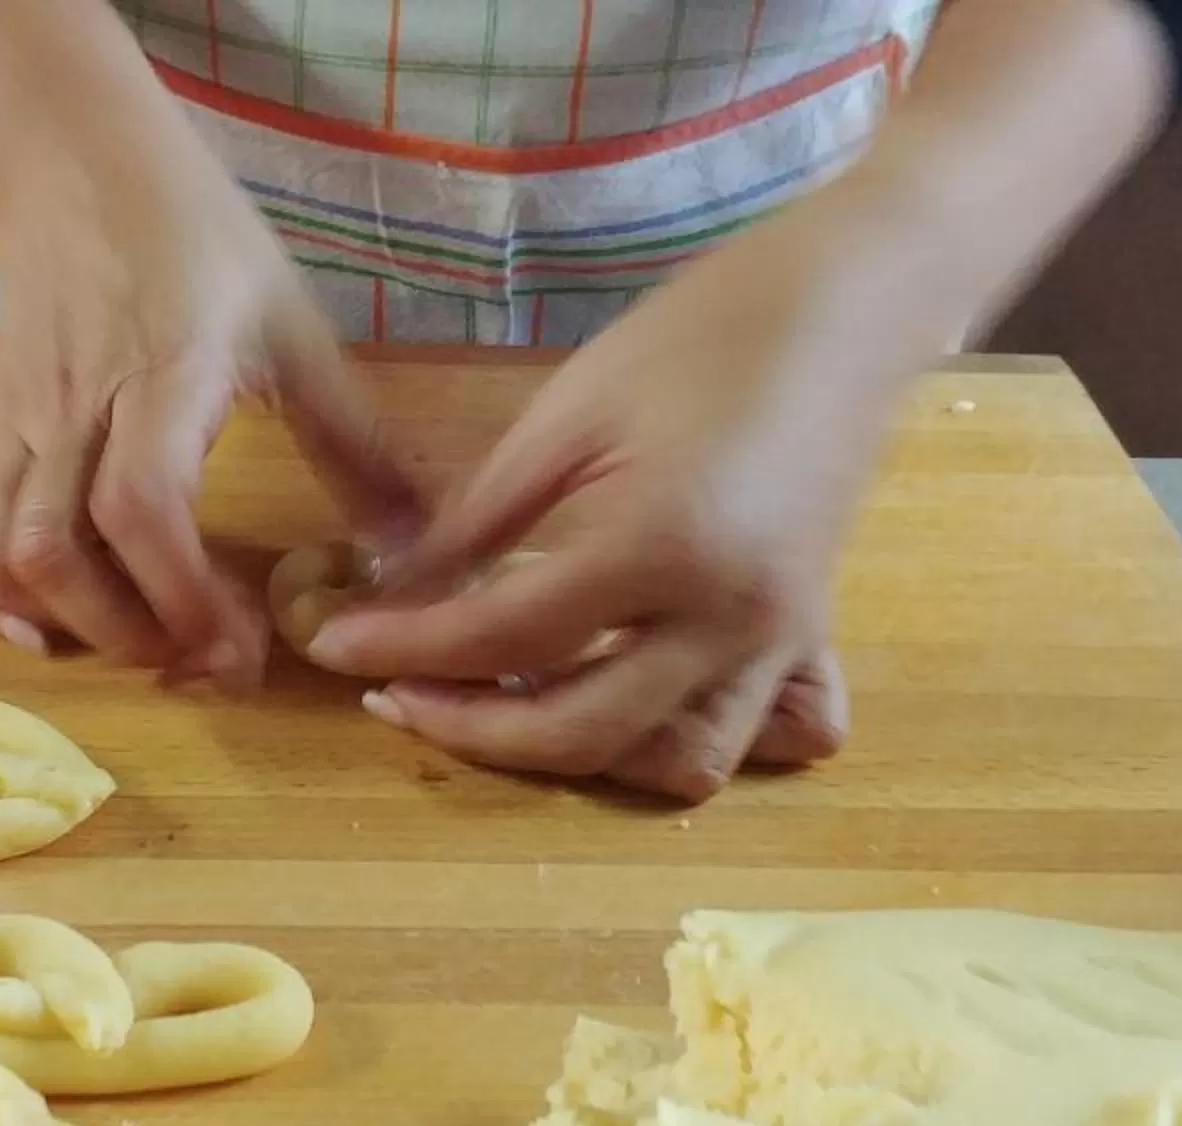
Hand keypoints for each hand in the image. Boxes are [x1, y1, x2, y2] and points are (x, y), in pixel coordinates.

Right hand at [0, 143, 414, 687]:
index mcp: (160, 378)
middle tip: (202, 656)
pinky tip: (31, 625)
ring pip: (2, 550)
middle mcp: (73, 412)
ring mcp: (16, 423)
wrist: (80, 166)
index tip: (240, 649)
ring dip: (65, 623)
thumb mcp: (293, 327)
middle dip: (130, 634)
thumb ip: (353, 441)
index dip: (184, 599)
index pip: (142, 510)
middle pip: (58, 554)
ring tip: (140, 642)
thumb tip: (413, 543)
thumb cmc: (197, 240)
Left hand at [305, 207, 951, 801]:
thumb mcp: (567, 416)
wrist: (848, 305)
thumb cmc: (701, 334)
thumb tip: (389, 596)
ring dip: (583, 757)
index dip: (407, 649)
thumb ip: (478, 526)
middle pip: (579, 732)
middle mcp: (729, 618)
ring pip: (676, 764)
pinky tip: (623, 704)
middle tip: (394, 696)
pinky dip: (683, 740)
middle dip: (470, 730)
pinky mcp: (809, 636)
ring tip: (502, 708)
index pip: (505, 637)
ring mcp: (780, 639)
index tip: (332, 647)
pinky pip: (757, 734)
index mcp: (661, 547)